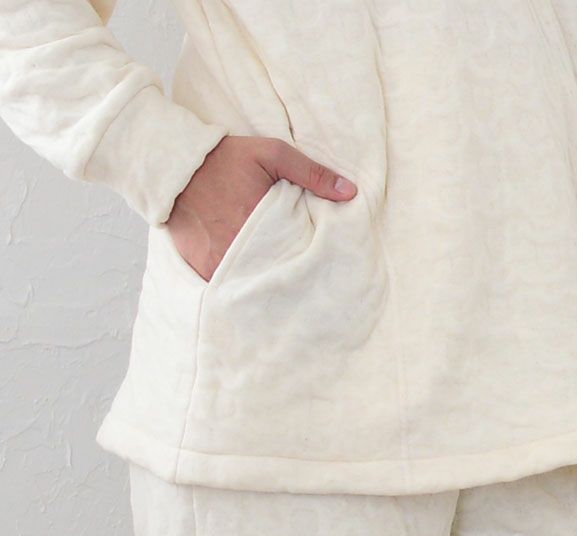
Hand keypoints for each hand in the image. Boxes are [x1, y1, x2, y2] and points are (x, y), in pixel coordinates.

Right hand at [164, 135, 357, 281]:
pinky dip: (236, 287)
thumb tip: (351, 193)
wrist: (177, 167)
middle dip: (287, 279)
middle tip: (303, 286)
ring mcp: (218, 261)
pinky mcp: (201, 267)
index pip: (296, 255)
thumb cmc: (228, 159)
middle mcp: (239, 248)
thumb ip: (312, 173)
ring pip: (248, 285)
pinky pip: (223, 287)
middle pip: (273, 276)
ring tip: (278, 290)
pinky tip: (249, 286)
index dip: (308, 264)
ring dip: (261, 286)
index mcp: (263, 223)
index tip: (319, 267)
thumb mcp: (273, 154)